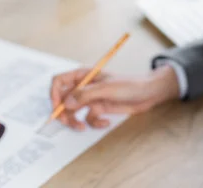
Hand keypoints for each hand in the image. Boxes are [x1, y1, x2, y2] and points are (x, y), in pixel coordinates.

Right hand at [50, 65, 179, 130]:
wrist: (148, 93)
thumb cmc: (130, 84)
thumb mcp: (106, 88)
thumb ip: (85, 95)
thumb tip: (66, 103)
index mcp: (83, 75)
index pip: (59, 81)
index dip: (54, 94)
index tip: (58, 108)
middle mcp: (84, 86)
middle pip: (62, 99)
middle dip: (63, 113)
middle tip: (68, 122)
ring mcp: (91, 98)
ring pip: (73, 112)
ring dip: (75, 121)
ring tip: (82, 127)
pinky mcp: (99, 108)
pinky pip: (88, 119)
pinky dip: (94, 123)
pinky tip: (105, 121)